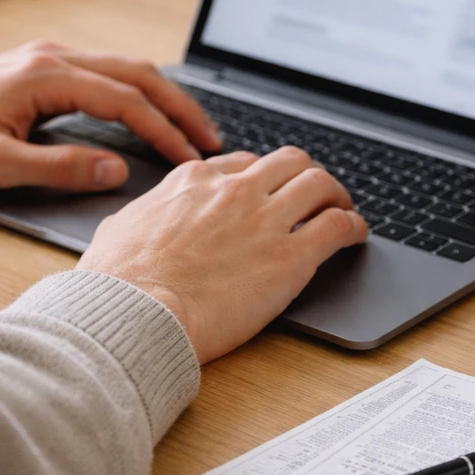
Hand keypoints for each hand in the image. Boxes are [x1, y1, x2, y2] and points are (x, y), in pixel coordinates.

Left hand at [0, 41, 221, 190]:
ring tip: (192, 128)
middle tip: (212, 139)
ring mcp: (49, 59)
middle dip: (180, 107)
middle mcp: (53, 57)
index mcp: (45, 76)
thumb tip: (117, 168)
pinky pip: (108, 74)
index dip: (164, 131)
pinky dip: (139, 94)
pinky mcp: (44, 69)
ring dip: (164, 97)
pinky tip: (151, 114)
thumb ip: (59, 166)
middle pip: (138, 74)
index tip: (191, 159)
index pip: (126, 101)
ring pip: (127, 69)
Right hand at [77, 147, 368, 362]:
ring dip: (336, 195)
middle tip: (314, 193)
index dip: (263, 176)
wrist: (135, 312)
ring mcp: (265, 219)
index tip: (269, 189)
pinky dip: (353, 225)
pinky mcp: (289, 256)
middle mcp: (234, 191)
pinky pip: (338, 226)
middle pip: (289, 162)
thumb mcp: (118, 229)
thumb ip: (141, 217)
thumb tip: (133, 224)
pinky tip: (356, 235)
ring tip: (343, 209)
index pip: (242, 163)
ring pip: (320, 184)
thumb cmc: (118, 282)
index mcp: (194, 181)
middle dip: (305, 174)